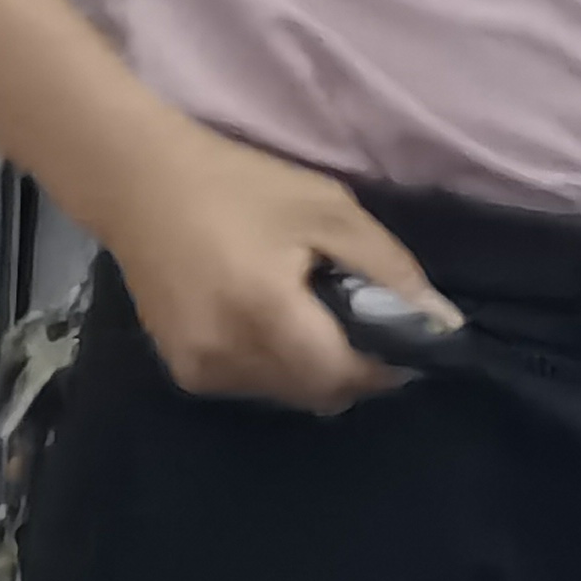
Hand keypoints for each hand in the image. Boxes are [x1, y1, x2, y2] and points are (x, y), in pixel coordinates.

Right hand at [100, 121, 458, 411]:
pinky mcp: (183, 373)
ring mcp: (200, 373)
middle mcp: (229, 359)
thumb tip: (440, 320)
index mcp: (266, 315)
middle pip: (318, 393)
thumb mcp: (327, 209)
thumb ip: (388, 268)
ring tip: (314, 311)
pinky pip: (253, 386)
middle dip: (352, 367)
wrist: (140, 186)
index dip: (385, 365)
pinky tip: (273, 318)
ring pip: (287, 395)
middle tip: (363, 317)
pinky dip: (278, 365)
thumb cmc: (241, 186)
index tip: (406, 338)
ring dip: (315, 368)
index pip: (345, 375)